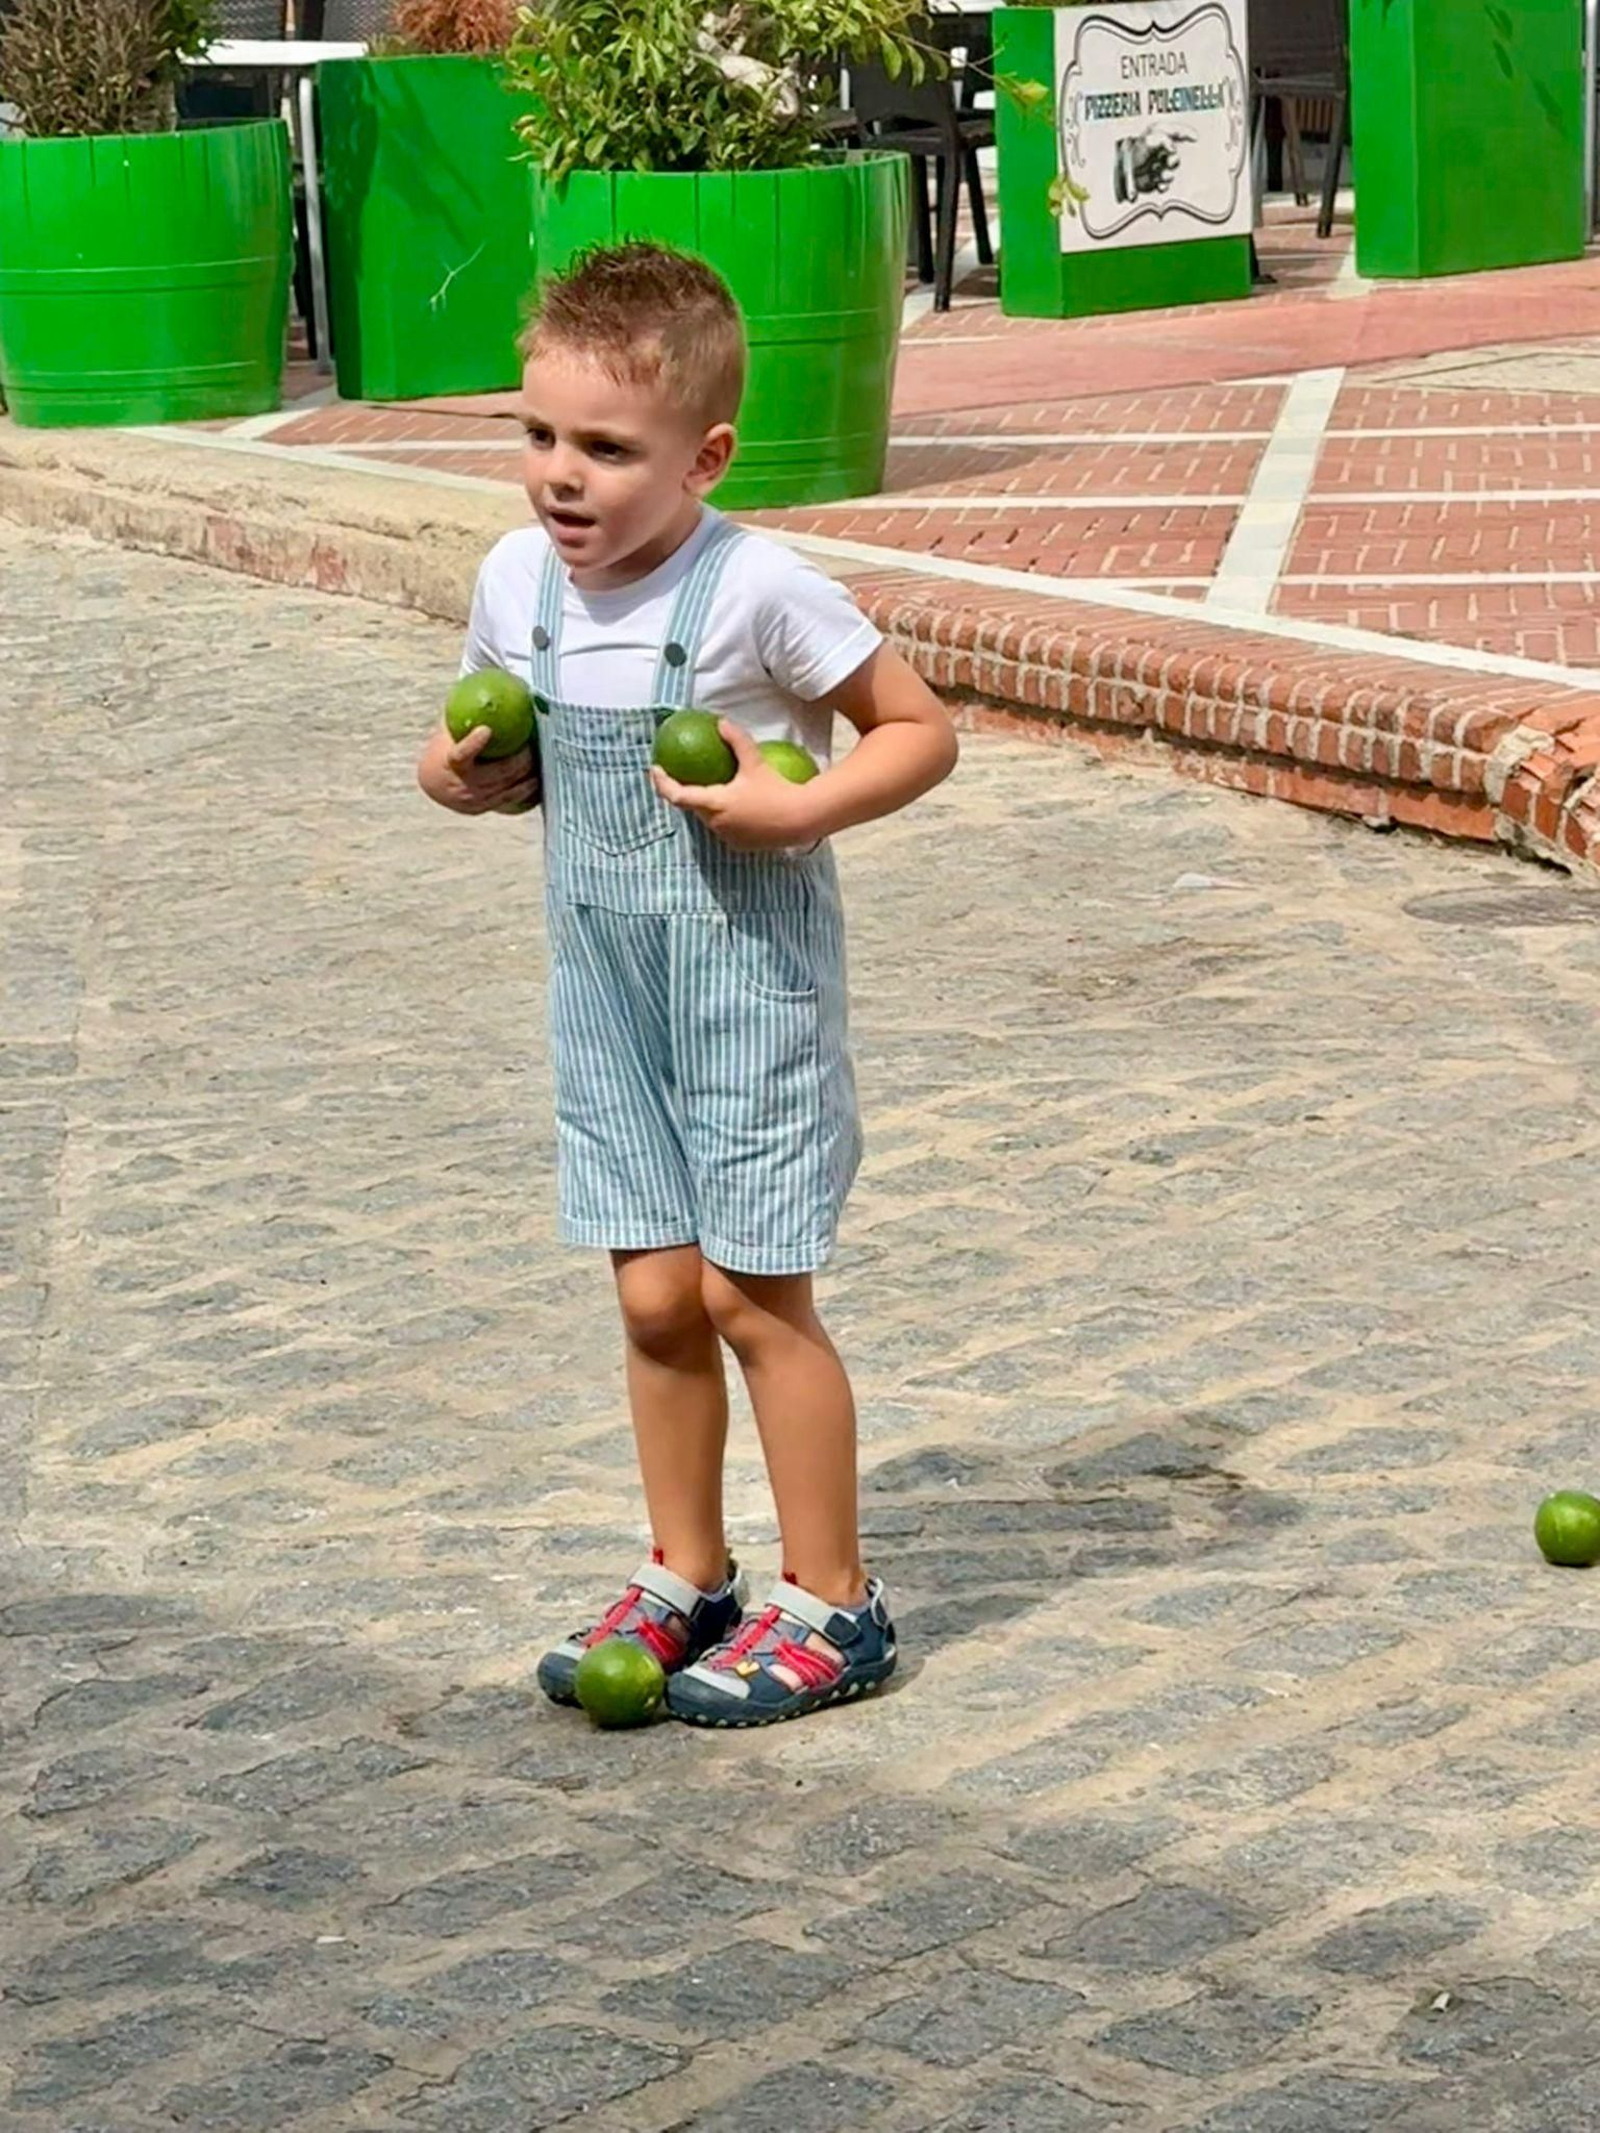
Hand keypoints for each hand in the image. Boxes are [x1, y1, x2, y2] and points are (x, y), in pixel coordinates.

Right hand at [417, 722, 538, 816]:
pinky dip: (529, 788)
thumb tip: (480, 682)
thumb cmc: (445, 748)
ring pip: (510, 786)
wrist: (435, 784)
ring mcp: (477, 800)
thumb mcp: (447, 732)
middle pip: (498, 773)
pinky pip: (514, 799)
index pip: (461, 754)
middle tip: (534, 743)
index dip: (473, 744)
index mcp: (450, 764)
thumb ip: (461, 714)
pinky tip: (541, 777)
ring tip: (543, 757)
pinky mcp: (487, 807)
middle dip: (520, 759)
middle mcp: (464, 785)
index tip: (486, 730)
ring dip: (529, 773)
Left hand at [649, 721, 819, 850]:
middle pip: (693, 807)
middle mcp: (716, 824)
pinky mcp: (741, 845)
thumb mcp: (755, 762)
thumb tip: (721, 722)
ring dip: (708, 804)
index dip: (662, 783)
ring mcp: (728, 837)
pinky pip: (726, 827)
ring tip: (714, 787)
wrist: (802, 819)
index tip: (655, 769)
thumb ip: (736, 741)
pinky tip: (737, 804)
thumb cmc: (777, 790)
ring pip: (709, 819)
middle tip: (686, 775)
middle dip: (687, 792)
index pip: (677, 796)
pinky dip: (725, 815)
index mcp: (714, 804)